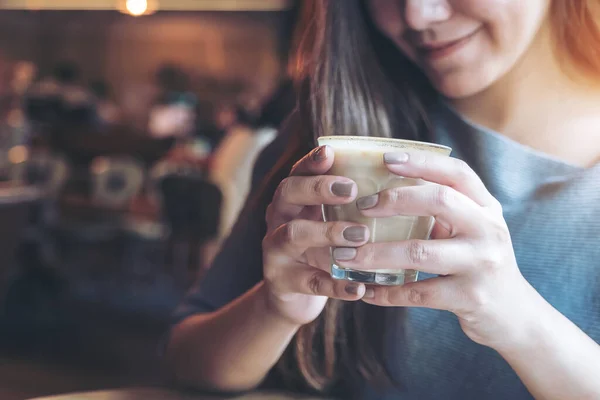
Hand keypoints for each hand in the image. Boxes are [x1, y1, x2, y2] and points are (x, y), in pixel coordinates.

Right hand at [262, 146, 368, 325]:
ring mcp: (276, 251)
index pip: (298, 171)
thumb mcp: (330, 223)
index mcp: (293, 199)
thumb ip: (351, 204)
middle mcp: (279, 219)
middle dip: (318, 188)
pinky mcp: (283, 283)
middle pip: (288, 192)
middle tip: (352, 189)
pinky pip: (310, 283)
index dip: (312, 161)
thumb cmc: (322, 251)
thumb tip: (406, 180)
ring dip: (328, 232)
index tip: (331, 152)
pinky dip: (335, 286)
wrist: (294, 297)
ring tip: (361, 235)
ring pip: (294, 234)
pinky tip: (359, 287)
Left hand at [335, 150, 538, 349]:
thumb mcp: (473, 230)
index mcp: (486, 208)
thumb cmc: (479, 263)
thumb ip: (444, 210)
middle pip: (439, 201)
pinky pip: (418, 293)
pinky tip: (366, 291)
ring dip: (376, 253)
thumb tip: (385, 189)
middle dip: (394, 200)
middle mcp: (489, 230)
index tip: (385, 159)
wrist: (516, 315)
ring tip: (345, 255)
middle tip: (361, 207)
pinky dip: (387, 292)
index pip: (456, 173)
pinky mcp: (470, 297)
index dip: (421, 162)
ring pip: (420, 251)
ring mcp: (481, 264)